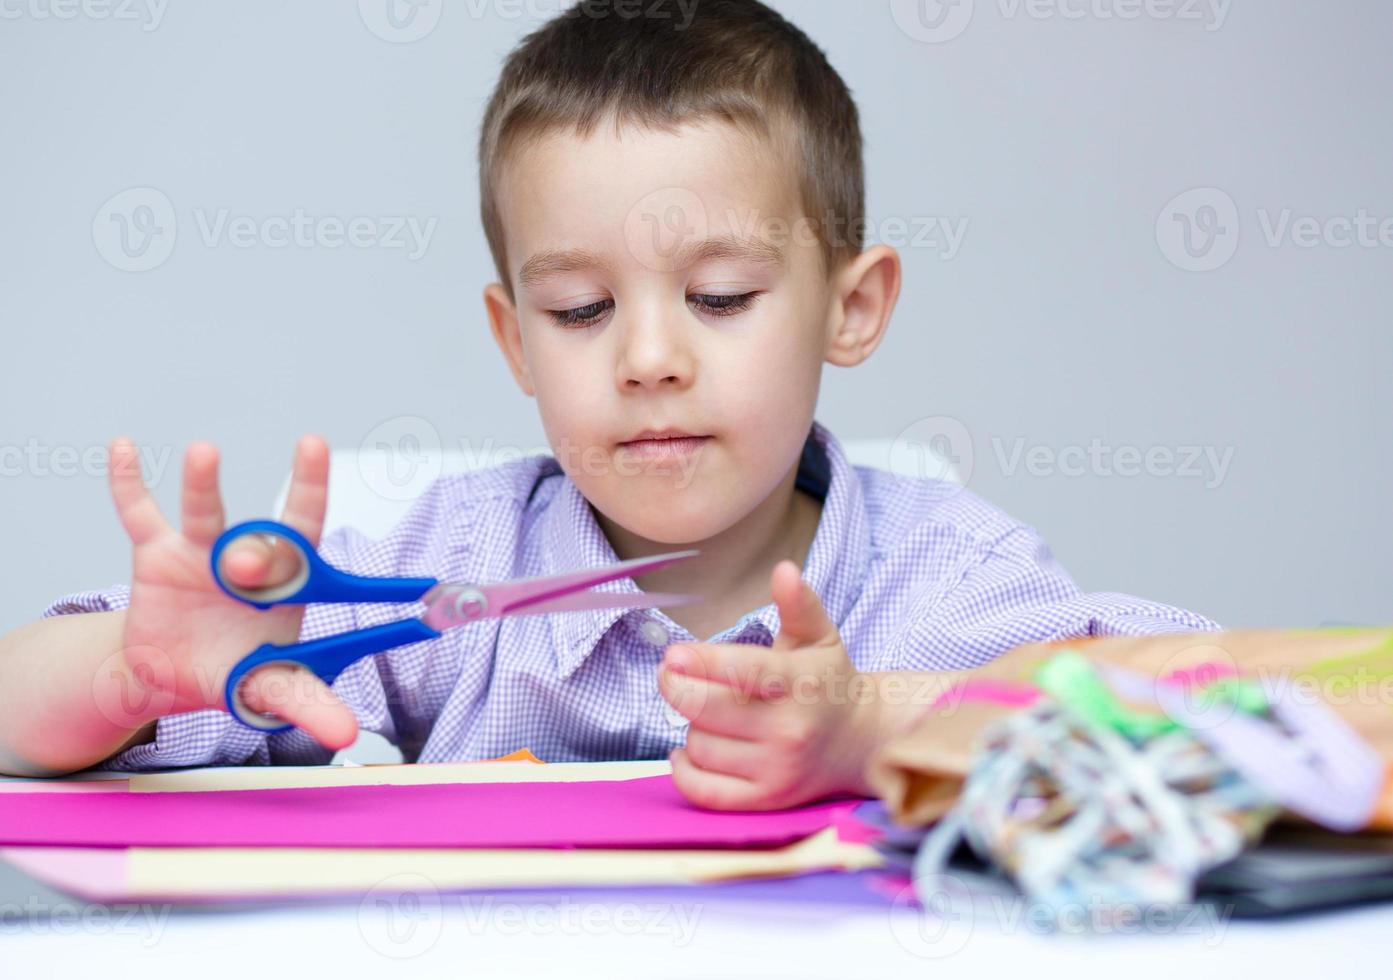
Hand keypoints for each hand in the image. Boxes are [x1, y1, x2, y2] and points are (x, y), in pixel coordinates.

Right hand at [107, 435, 357, 748]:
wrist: (174, 677)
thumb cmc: (235, 670)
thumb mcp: (270, 689)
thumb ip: (307, 704)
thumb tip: (347, 736)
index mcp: (284, 583)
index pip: (305, 529)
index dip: (311, 488)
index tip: (315, 448)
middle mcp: (246, 558)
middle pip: (256, 536)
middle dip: (256, 548)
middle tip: (246, 566)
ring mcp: (199, 553)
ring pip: (203, 512)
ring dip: (203, 484)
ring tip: (204, 453)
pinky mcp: (155, 557)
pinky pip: (139, 513)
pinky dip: (130, 483)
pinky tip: (125, 448)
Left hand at [658, 560, 880, 809]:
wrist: (859, 742)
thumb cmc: (826, 682)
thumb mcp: (819, 637)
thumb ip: (799, 604)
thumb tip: (784, 570)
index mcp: (800, 683)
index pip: (745, 671)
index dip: (703, 662)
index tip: (673, 655)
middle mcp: (790, 729)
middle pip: (709, 710)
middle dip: (677, 687)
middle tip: (671, 672)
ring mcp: (778, 769)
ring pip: (700, 745)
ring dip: (690, 726)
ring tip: (706, 712)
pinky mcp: (766, 800)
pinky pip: (704, 791)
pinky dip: (684, 770)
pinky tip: (687, 749)